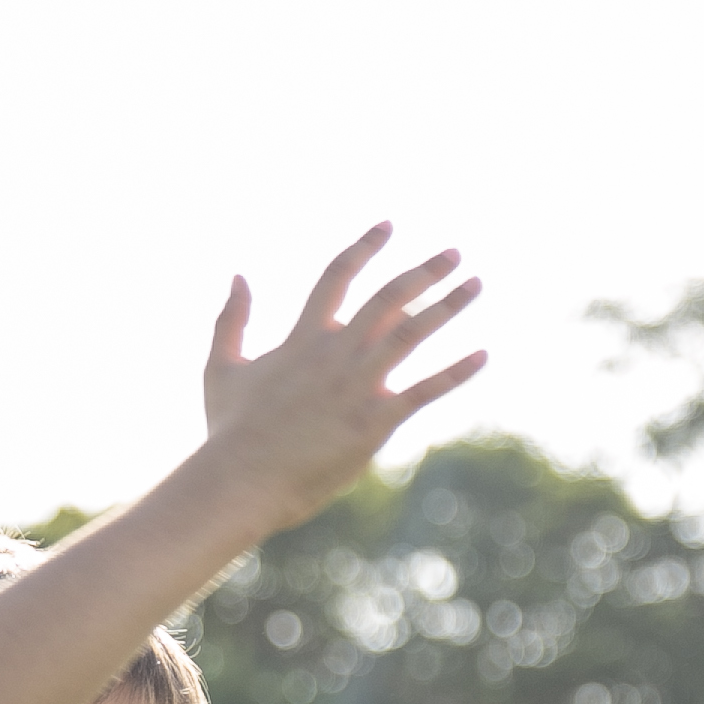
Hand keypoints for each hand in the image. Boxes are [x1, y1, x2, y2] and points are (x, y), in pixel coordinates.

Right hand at [200, 225, 486, 529]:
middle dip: (424, 272)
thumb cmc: (229, 429)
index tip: (388, 225)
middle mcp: (334, 353)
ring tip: (477, 284)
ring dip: (447, 306)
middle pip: (387, 297)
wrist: (241, 478)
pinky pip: (423, 390)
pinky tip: (483, 354)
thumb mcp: (220, 366)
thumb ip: (231, 319)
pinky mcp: (373, 422)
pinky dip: (455, 372)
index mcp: (301, 338)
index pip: (337, 275)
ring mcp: (356, 386)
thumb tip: (238, 275)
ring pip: (410, 333)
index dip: (364, 247)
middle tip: (455, 252)